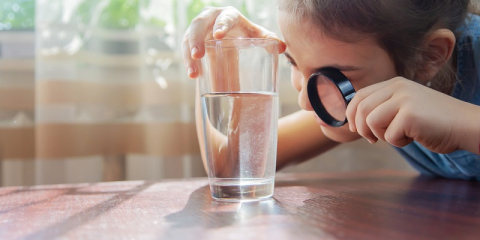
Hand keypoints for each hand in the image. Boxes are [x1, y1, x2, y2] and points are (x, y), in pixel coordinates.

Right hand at [182, 6, 285, 78]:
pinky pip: (186, 50)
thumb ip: (268, 39)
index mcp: (229, 15)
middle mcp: (210, 19)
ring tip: (193, 73)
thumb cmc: (245, 34)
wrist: (231, 37)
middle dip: (196, 39)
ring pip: (188, 39)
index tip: (218, 35)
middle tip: (198, 55)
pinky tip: (193, 76)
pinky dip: (188, 63)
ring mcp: (198, 30)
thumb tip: (282, 47)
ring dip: (188, 55)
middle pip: (198, 25)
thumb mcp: (256, 36)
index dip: (221, 24)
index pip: (224, 17)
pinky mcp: (191, 41)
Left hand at [345, 77, 479, 153]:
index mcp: (394, 83)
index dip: (351, 113)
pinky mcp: (410, 114)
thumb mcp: (405, 106)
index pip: (360, 95)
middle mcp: (398, 87)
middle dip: (361, 128)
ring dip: (382, 135)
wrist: (465, 125)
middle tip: (372, 139)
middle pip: (361, 108)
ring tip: (400, 135)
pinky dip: (399, 142)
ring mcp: (404, 99)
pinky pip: (389, 135)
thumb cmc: (433, 121)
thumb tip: (355, 121)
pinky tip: (414, 137)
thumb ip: (383, 108)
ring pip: (371, 122)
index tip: (354, 128)